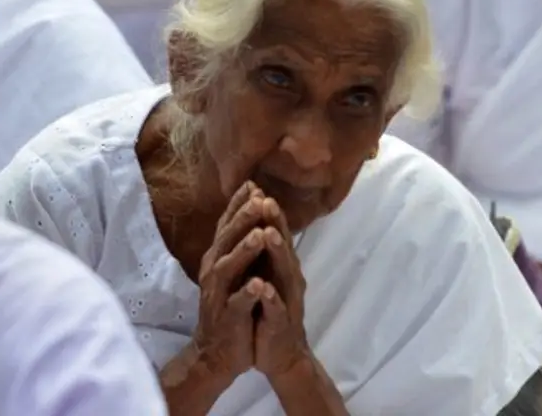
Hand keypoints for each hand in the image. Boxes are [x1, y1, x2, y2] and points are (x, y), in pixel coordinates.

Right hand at [190, 181, 269, 380]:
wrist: (219, 351)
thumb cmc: (231, 304)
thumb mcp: (234, 269)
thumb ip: (240, 239)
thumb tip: (252, 202)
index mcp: (218, 257)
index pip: (227, 225)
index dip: (238, 205)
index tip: (253, 184)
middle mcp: (214, 271)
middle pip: (226, 240)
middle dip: (243, 220)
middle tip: (259, 202)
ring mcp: (218, 295)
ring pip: (228, 269)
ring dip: (244, 251)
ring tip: (260, 236)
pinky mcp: (226, 318)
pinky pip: (236, 305)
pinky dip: (247, 294)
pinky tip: (259, 285)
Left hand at [253, 196, 311, 379]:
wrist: (278, 353)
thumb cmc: (268, 309)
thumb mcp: (263, 274)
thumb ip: (261, 248)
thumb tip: (254, 214)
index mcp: (279, 265)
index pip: (273, 232)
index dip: (265, 211)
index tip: (254, 187)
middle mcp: (287, 278)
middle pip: (282, 247)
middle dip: (275, 224)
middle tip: (267, 201)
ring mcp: (286, 301)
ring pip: (283, 274)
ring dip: (278, 255)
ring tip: (270, 236)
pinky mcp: (281, 325)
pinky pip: (276, 310)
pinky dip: (270, 298)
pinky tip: (262, 288)